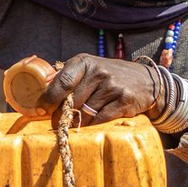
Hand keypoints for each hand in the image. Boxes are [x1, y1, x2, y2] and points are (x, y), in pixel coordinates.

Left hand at [37, 54, 159, 125]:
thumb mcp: (89, 70)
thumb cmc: (110, 77)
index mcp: (85, 62)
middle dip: (61, 115)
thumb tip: (41, 98)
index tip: (41, 109)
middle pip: (72, 102)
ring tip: (75, 123)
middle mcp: (99, 72)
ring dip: (77, 122)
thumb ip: (68, 79)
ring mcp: (113, 86)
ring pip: (84, 113)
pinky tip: (91, 122)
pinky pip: (99, 119)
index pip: (62, 82)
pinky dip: (92, 124)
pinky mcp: (124, 101)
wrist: (146, 81)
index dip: (49, 98)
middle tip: (57, 122)